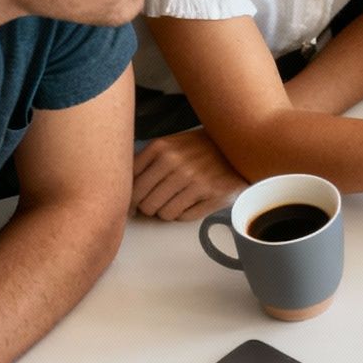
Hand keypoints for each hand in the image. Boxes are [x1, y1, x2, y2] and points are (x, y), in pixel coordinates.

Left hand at [131, 130, 247, 221]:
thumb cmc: (202, 149)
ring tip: (178, 200)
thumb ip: (146, 162)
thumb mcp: (172, 145)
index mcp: (161, 148)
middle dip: (149, 207)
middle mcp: (176, 163)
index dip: (130, 198)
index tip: (134, 204)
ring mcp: (195, 179)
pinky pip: (184, 217)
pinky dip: (185, 214)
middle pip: (145, 204)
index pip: (131, 185)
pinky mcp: (212, 194)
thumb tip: (121, 190)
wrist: (242, 147)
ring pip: (163, 214)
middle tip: (159, 202)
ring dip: (168, 211)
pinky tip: (193, 202)